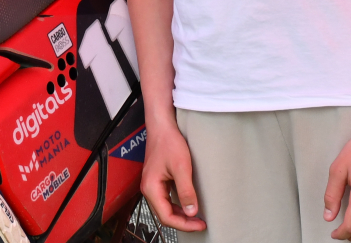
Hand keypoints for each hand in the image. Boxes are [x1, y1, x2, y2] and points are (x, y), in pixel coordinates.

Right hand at [140, 117, 204, 232]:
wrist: (162, 126)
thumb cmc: (168, 142)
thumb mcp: (181, 167)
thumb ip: (186, 191)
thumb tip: (191, 212)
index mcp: (151, 188)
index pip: (166, 217)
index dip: (184, 224)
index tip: (199, 224)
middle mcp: (149, 189)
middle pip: (165, 215)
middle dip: (183, 222)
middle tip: (200, 224)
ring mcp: (153, 185)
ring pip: (166, 208)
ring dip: (181, 215)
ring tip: (197, 217)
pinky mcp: (158, 180)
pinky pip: (167, 199)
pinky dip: (178, 206)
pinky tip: (189, 205)